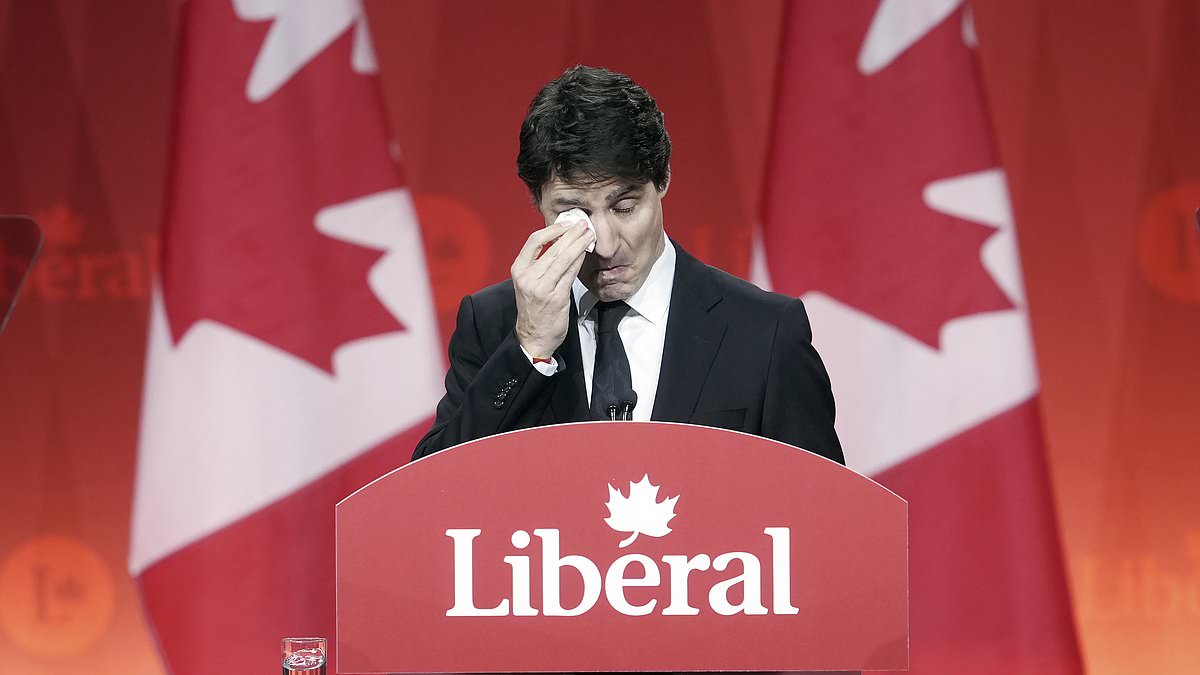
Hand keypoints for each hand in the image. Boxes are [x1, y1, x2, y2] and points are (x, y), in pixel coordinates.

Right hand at [512, 218, 595, 357]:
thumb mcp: (529, 283)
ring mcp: (542, 288)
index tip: (566, 223)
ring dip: (579, 244)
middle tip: (584, 224)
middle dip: (571, 233)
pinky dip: (579, 260)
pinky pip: (570, 273)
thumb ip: (540, 264)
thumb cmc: (534, 308)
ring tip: (589, 234)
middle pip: (552, 247)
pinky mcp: (556, 298)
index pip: (534, 241)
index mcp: (519, 270)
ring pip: (563, 258)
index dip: (552, 229)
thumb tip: (561, 241)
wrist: (533, 337)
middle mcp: (528, 277)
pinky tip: (586, 252)